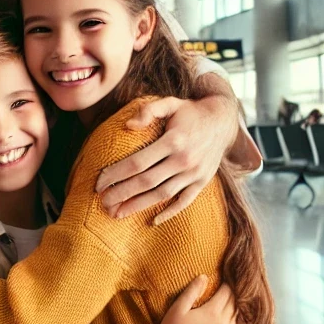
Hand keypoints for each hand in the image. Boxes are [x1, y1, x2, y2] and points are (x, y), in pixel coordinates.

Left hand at [95, 95, 234, 223]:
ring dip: (138, 206)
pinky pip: (185, 201)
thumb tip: (128, 126)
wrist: (224, 120)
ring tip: (117, 213)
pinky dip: (170, 212)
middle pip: (147, 182)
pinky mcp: (203, 181)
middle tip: (103, 202)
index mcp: (174, 141)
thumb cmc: (189, 111)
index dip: (116, 174)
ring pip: (163, 195)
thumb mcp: (170, 102)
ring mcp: (195, 173)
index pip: (137, 162)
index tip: (99, 182)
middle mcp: (185, 160)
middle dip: (122, 193)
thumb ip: (149, 111)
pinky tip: (152, 220)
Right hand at [153, 277, 237, 323]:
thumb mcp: (178, 308)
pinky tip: (233, 317)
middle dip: (234, 294)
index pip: (226, 293)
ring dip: (237, 307)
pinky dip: (236, 321)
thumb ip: (192, 291)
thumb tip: (204, 277)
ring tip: (235, 299)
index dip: (228, 284)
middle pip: (234, 305)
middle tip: (234, 285)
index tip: (228, 276)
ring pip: (237, 318)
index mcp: (212, 313)